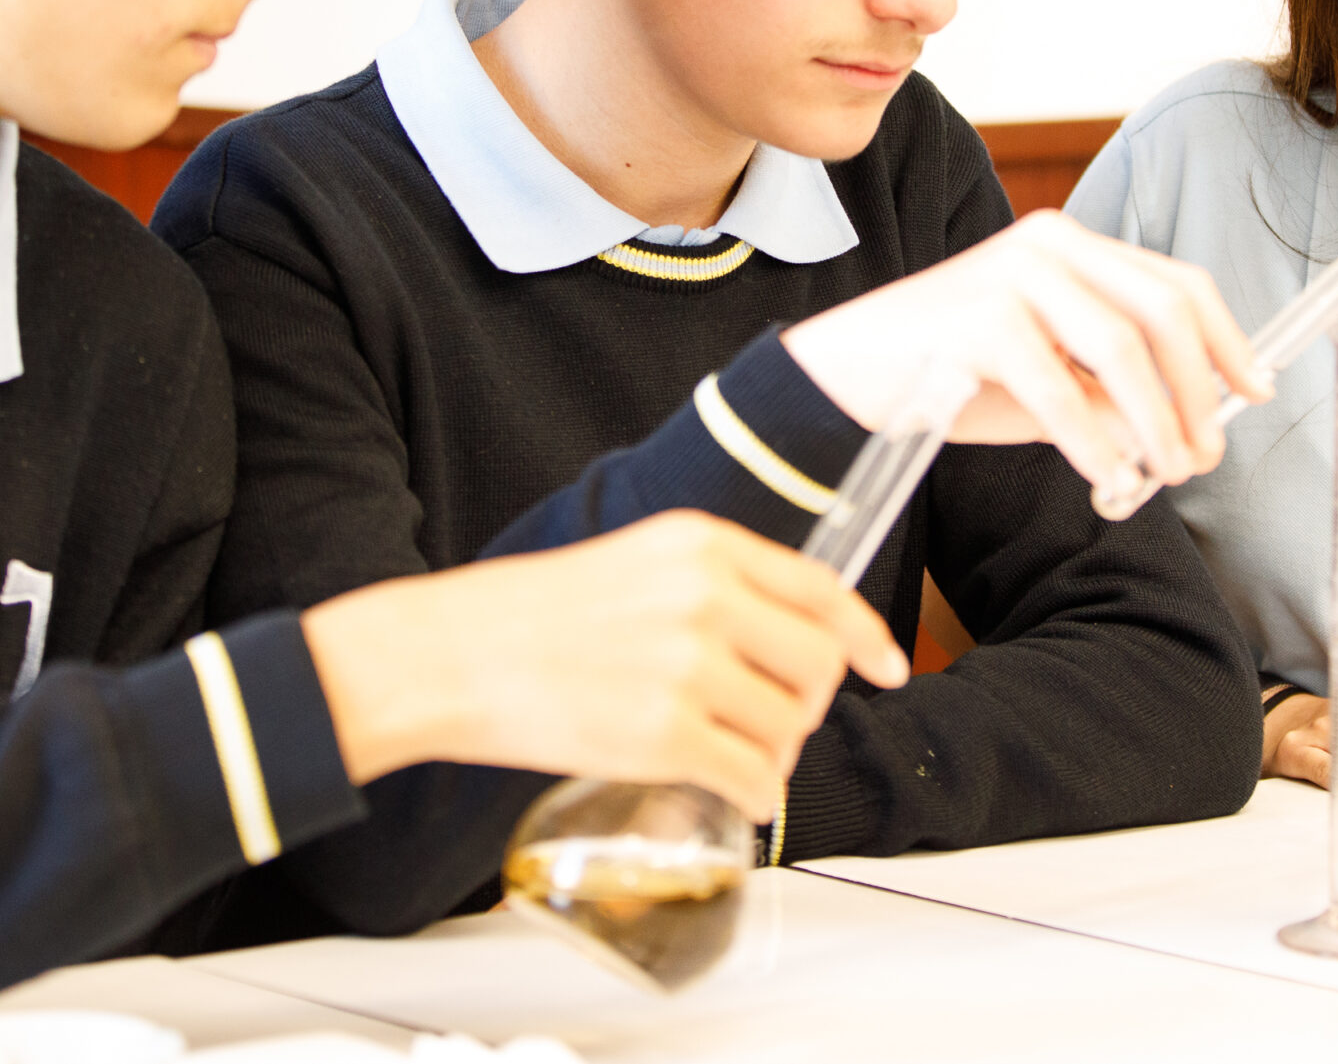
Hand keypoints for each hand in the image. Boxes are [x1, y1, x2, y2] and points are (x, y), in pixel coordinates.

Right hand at [301, 511, 906, 820]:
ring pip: (789, 726)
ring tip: (733, 754)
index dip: (864, 634)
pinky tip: (733, 791)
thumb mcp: (634, 563)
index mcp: (700, 545)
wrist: (449, 654)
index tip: (888, 665)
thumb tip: (781, 637)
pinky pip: (753, 776)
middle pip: (818, 663)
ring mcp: (686, 666)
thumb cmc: (530, 616)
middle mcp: (704, 596)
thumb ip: (708, 586)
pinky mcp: (663, 734)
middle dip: (807, 703)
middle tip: (774, 724)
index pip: (819, 588)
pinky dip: (755, 794)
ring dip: (774, 752)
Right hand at [780, 211, 1271, 515]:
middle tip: (1203, 454)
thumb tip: (1188, 434)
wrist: (844, 378)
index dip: (1227, 339)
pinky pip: (1058, 387)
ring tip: (1164, 473)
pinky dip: (1092, 439)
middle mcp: (1047, 243)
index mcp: (1070, 245)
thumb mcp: (1049, 384)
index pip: (1175, 282)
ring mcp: (1011, 274)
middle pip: (1161, 309)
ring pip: (1119, 346)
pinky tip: (1105, 476)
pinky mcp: (977, 317)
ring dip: (1155, 420)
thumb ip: (1113, 396)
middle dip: (1198, 389)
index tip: (1257, 389)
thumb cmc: (948, 378)